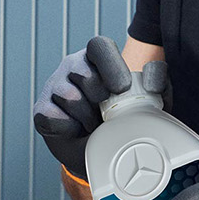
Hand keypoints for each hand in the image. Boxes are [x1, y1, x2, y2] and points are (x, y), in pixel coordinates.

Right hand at [33, 37, 167, 179]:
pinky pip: (53, 116)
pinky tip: (74, 130)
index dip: (110, 66)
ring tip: (91, 124)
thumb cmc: (124, 121)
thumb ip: (159, 83)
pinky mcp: (40, 109)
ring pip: (69, 96)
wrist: (99, 153)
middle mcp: (72, 67)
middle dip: (98, 98)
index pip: (99, 46)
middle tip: (105, 113)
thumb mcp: (149, 102)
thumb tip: (151, 81)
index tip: (122, 88)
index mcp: (97, 59)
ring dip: (85, 117)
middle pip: (83, 73)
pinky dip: (68, 129)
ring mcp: (53, 86)